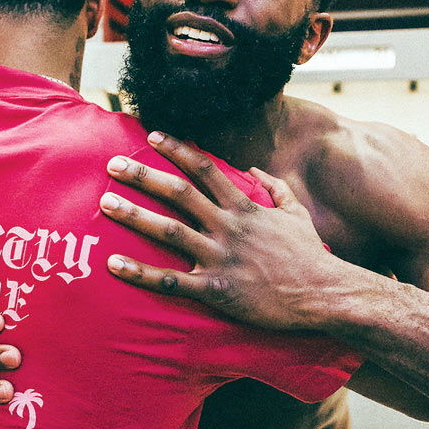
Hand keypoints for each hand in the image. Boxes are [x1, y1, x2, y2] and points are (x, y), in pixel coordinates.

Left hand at [101, 132, 350, 330]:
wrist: (323, 293)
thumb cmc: (310, 255)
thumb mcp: (298, 214)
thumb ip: (276, 188)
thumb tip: (254, 169)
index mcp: (245, 207)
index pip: (205, 169)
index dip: (178, 149)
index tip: (154, 135)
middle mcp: (228, 227)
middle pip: (178, 193)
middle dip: (143, 176)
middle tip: (112, 165)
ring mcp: (220, 258)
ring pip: (168, 231)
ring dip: (134, 216)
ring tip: (105, 203)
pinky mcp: (216, 290)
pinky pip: (171, 281)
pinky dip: (141, 273)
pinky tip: (114, 266)